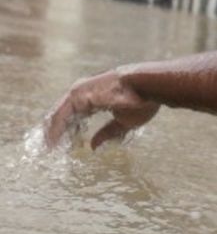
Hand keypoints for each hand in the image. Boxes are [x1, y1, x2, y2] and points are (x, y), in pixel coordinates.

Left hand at [44, 69, 160, 149]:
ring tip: (50, 148)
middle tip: (52, 149)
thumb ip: (107, 133)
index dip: (69, 130)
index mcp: (94, 98)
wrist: (148, 85)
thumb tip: (93, 146)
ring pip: (58, 115)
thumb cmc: (142, 101)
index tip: (67, 144)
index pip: (75, 116)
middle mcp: (83, 93)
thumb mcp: (124, 122)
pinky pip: (60, 115)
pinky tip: (53, 141)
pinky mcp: (77, 95)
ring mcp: (79, 92)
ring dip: (53, 132)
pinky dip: (55, 129)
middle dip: (57, 132)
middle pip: (63, 115)